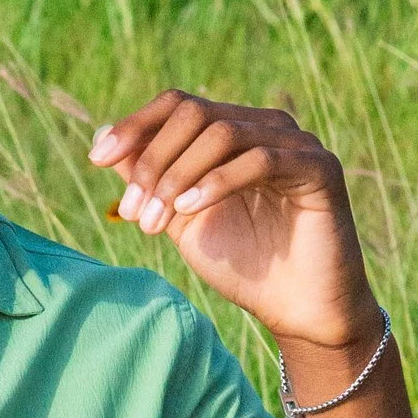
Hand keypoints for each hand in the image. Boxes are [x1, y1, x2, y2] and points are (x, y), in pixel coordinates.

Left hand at [89, 92, 378, 359]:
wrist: (296, 311)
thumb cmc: (243, 267)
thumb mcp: (181, 219)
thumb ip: (149, 178)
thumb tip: (102, 139)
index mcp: (234, 132)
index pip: (178, 105)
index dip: (135, 126)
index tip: (97, 160)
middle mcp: (266, 127)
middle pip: (194, 113)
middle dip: (154, 161)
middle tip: (135, 212)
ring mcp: (296, 143)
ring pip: (222, 133)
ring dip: (178, 176)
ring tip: (157, 222)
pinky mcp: (319, 168)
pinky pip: (260, 159)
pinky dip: (217, 182)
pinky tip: (189, 210)